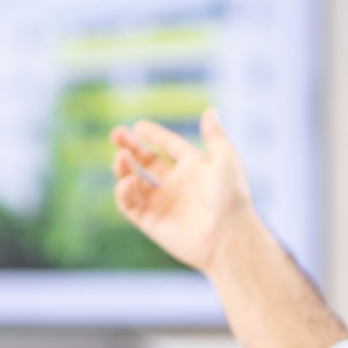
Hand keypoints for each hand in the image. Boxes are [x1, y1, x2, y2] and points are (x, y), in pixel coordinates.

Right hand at [109, 108, 255, 274]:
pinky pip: (130, 205)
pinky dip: (124, 192)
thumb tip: (210, 111)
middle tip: (115, 134)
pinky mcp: (152, 222)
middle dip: (129, 148)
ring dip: (123, 168)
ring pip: (134, 182)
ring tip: (121, 157)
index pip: (169, 147)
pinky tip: (128, 182)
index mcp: (194, 168)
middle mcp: (177, 185)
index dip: (154, 136)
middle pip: (146, 163)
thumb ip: (214, 135)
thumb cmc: (231, 196)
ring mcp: (163, 204)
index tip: (138, 126)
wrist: (228, 235)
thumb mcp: (225, 158)